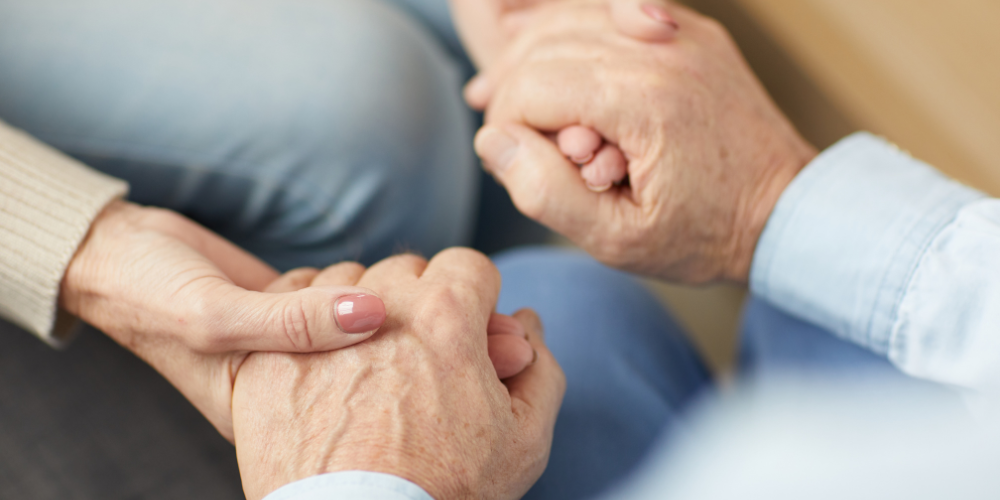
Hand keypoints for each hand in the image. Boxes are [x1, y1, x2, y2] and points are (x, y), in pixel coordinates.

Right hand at [59, 200, 385, 439]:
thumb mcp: (216, 318)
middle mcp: (288, 388)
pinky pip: (342, 294)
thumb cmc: (151, 299)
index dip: (368, 368)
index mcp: (267, 416)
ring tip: (298, 292)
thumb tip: (372, 312)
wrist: (120, 252)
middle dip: (357, 324)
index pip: (348, 403)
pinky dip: (329, 280)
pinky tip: (297, 279)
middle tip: (321, 305)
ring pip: (358, 321)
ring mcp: (296, 346)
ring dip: (341, 294)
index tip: (362, 336)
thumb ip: (294, 322)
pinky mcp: (297, 310)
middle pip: (365, 361)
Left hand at [232, 249, 565, 499]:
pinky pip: (290, 305)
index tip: (468, 332)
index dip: (477, 299)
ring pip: (347, 282)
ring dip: (362, 310)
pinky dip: (309, 325)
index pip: (469, 266)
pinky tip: (323, 365)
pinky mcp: (267, 352)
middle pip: (409, 271)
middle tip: (419, 358)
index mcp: (446, 314)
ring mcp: (316, 324)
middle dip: (422, 303)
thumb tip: (526, 324)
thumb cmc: (445, 492)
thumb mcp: (524, 439)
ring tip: (368, 366)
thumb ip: (540, 370)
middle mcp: (379, 304)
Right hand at [473, 1, 816, 283]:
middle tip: (513, 139)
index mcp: (643, 102)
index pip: (530, 85)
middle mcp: (661, 50)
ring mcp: (680, 31)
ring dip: (532, 55)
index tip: (512, 161)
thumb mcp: (617, 241)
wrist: (785, 207)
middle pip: (543, 44)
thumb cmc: (704, 232)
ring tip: (519, 103)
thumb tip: (494, 141)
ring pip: (570, 17)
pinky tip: (551, 63)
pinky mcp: (689, 29)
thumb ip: (544, 192)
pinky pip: (608, 11)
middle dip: (513, 89)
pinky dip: (571, 33)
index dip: (504, 124)